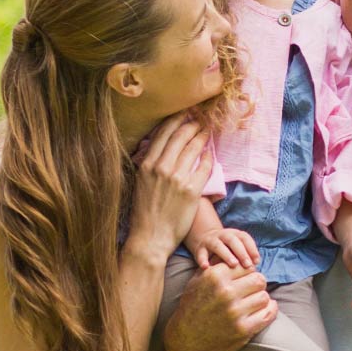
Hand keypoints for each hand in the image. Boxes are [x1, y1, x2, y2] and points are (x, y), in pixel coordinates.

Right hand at [129, 116, 212, 254]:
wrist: (150, 238)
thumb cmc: (144, 213)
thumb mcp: (140, 183)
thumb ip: (149, 165)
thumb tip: (159, 150)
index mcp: (146, 164)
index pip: (164, 133)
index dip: (177, 120)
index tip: (185, 112)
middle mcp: (161, 168)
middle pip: (181, 136)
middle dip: (193, 123)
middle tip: (201, 118)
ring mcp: (177, 179)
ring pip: (194, 148)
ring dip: (203, 136)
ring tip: (208, 130)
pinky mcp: (191, 191)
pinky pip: (204, 167)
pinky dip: (209, 158)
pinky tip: (211, 154)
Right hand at [163, 263, 275, 350]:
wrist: (186, 340)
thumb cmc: (192, 307)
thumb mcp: (197, 281)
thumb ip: (216, 265)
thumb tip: (235, 254)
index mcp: (215, 276)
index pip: (246, 266)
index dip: (247, 273)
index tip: (244, 280)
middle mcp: (226, 292)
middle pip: (259, 279)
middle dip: (256, 285)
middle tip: (250, 291)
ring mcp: (235, 312)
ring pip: (264, 296)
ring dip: (260, 299)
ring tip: (252, 303)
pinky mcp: (243, 329)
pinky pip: (268, 313)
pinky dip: (269, 310)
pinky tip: (264, 309)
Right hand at [194, 226, 257, 269]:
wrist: (205, 240)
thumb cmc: (226, 249)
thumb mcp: (236, 248)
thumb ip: (245, 255)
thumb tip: (254, 266)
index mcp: (234, 234)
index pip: (244, 238)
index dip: (252, 249)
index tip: (256, 262)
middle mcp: (222, 235)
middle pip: (233, 240)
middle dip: (241, 252)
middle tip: (247, 265)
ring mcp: (210, 241)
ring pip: (218, 246)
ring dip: (226, 255)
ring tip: (233, 265)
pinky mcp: (200, 248)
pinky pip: (201, 253)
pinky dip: (202, 260)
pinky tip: (206, 267)